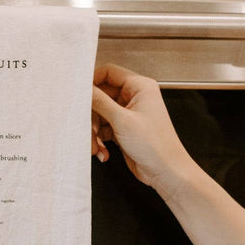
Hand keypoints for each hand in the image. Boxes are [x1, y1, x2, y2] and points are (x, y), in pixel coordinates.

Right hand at [91, 63, 195, 191]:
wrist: (165, 172)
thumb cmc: (155, 145)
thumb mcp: (122, 120)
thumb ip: (100, 102)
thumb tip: (83, 89)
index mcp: (140, 86)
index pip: (109, 73)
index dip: (92, 82)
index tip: (79, 94)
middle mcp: (134, 97)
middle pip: (101, 96)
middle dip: (92, 115)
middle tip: (87, 128)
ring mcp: (128, 114)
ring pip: (100, 115)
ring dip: (93, 132)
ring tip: (95, 146)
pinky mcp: (123, 129)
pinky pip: (103, 129)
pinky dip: (99, 141)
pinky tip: (103, 152)